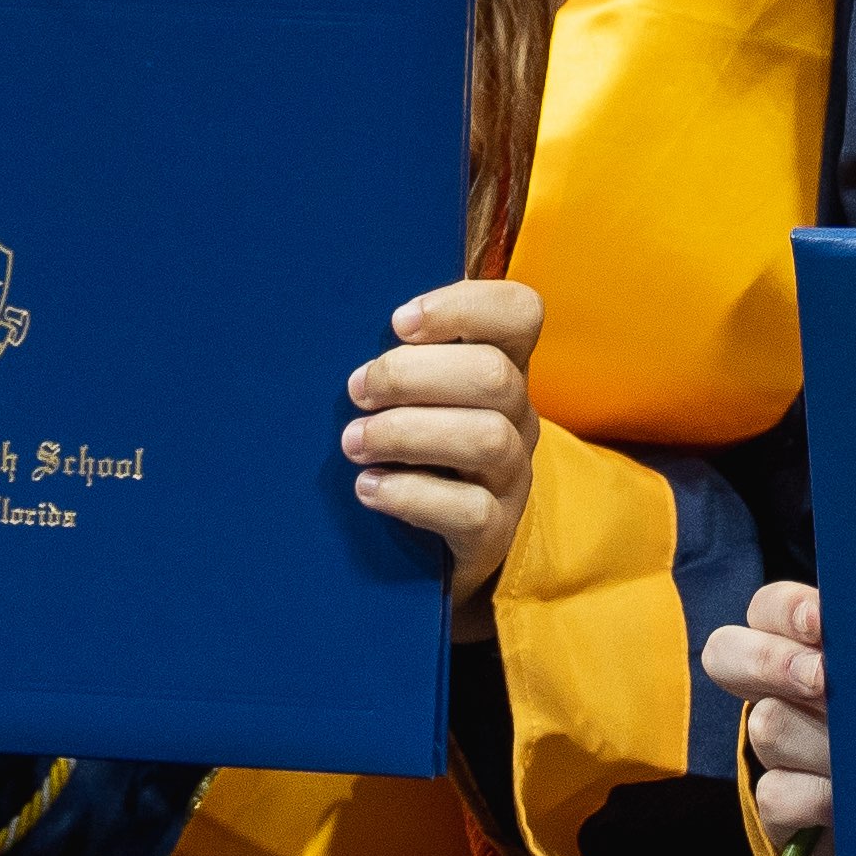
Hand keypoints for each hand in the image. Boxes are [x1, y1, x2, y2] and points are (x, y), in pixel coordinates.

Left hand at [345, 277, 541, 613]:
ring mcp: (512, 477)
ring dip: (407, 433)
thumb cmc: (411, 450)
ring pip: (487, 438)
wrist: (435, 549)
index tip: (398, 323)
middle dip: (412, 375)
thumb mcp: (416, 397)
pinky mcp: (494, 532)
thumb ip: (401, 360)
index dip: (464, 306)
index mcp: (503, 367)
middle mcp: (519, 418)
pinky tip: (368, 489)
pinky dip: (410, 494)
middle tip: (356, 391)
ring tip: (353, 443)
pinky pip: (469, 510)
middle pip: (494, 375)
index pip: (520, 312)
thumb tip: (336, 328)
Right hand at [703, 578, 827, 837]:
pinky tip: (852, 801)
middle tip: (821, 678)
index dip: (787, 610)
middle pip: (726, 652)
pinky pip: (777, 794)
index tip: (821, 622)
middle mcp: (774, 690)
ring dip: (820, 740)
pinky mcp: (776, 805)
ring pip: (766, 725)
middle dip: (772, 661)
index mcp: (801, 646)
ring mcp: (770, 749)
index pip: (768, 609)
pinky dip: (817, 799)